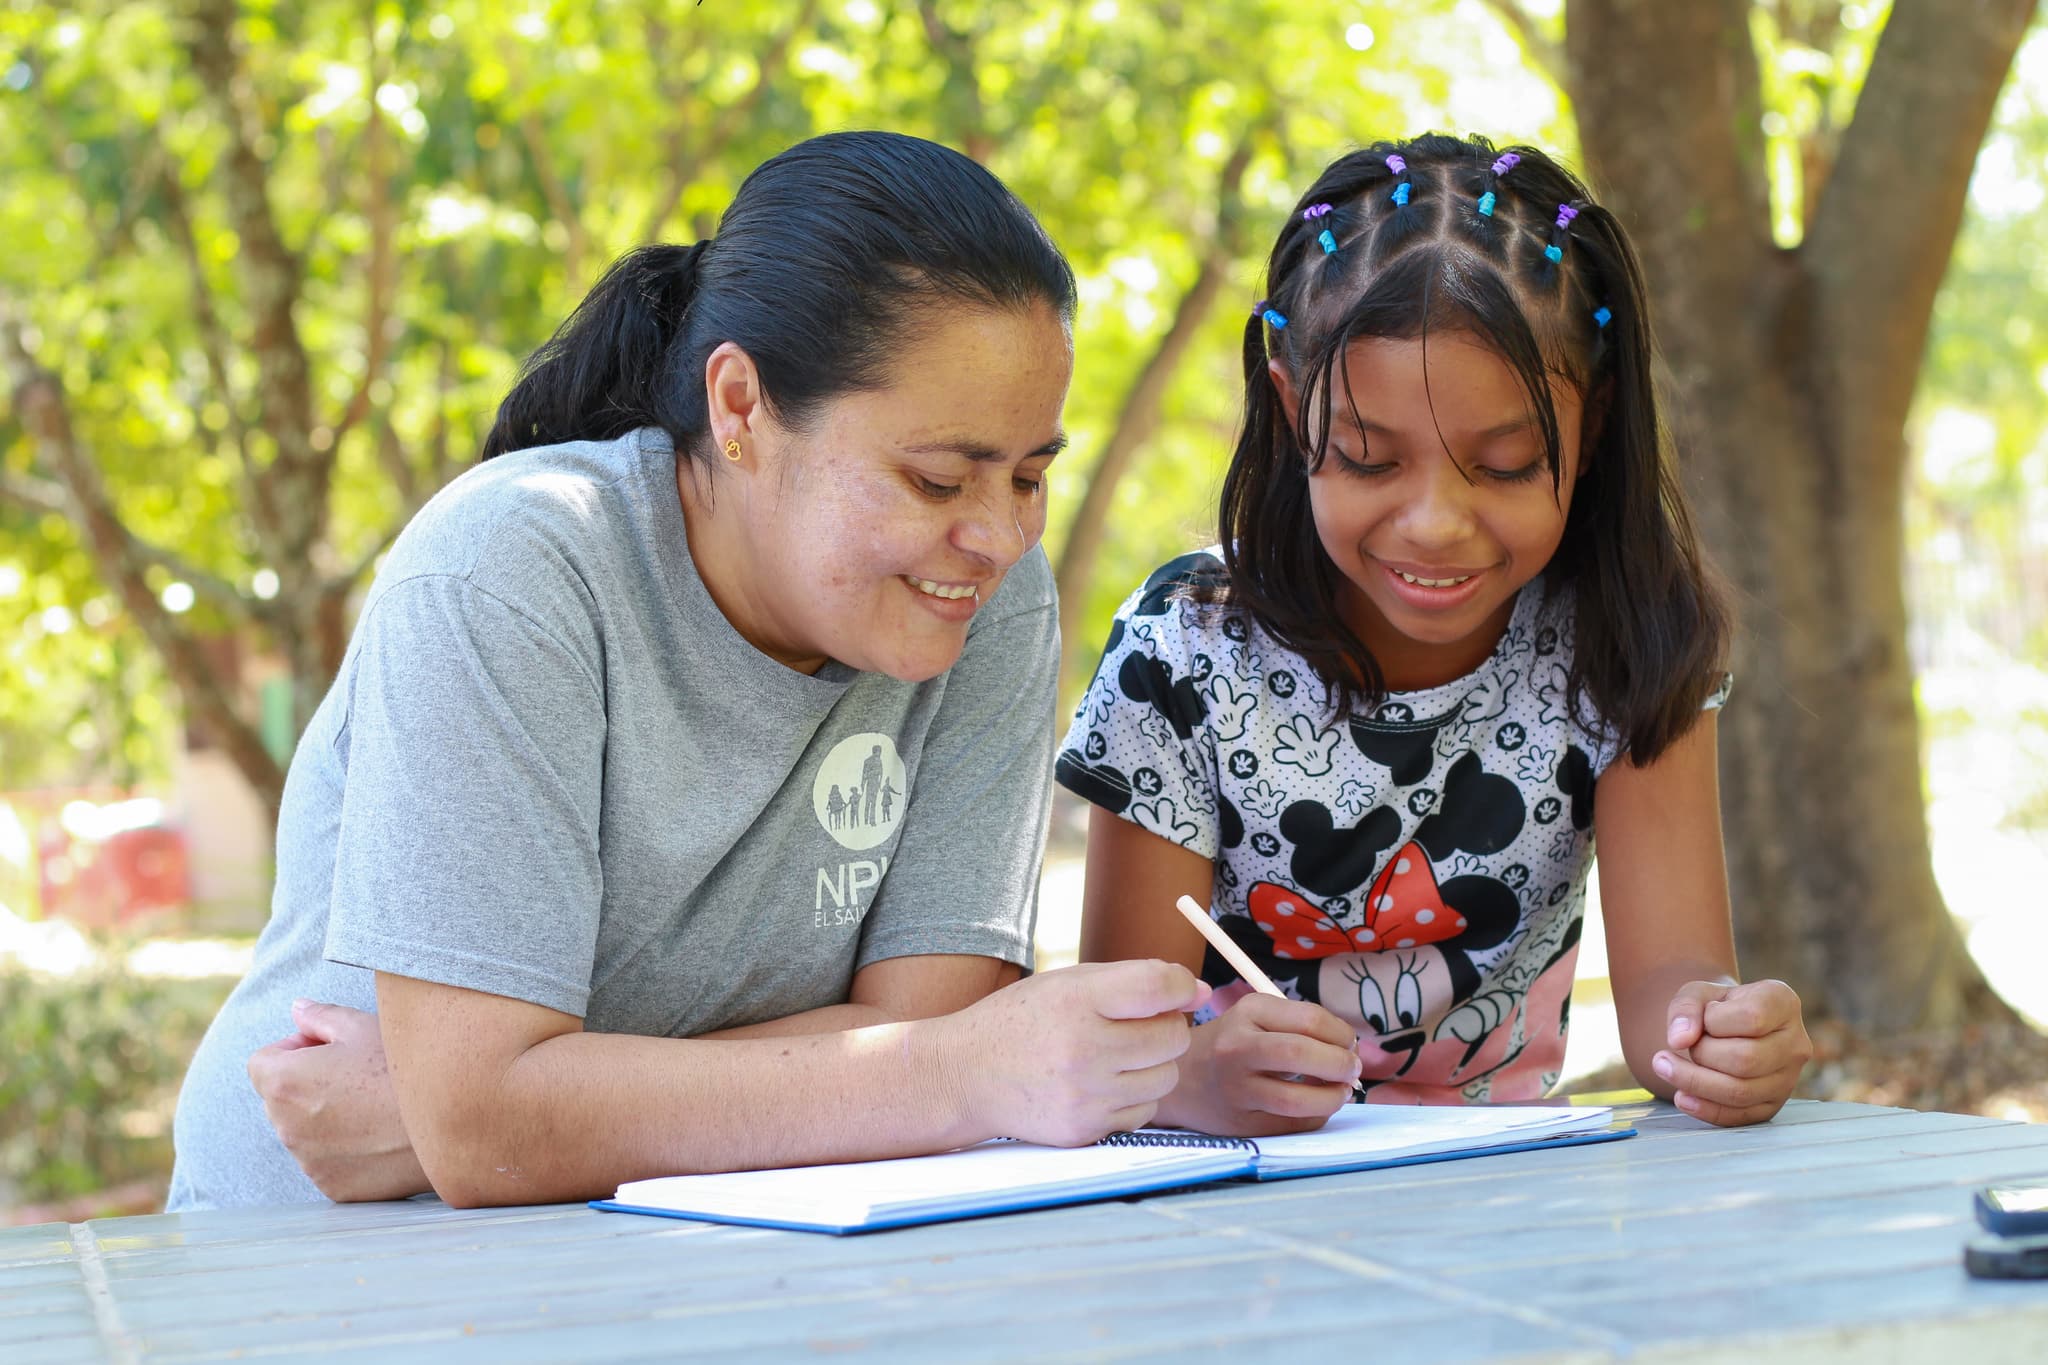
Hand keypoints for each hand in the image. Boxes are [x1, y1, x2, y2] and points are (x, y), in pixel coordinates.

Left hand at [246, 999, 431, 1201]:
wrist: (452, 1121)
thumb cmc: (407, 1067)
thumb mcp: (365, 1026)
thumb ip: (321, 1016)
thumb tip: (297, 1009)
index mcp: (284, 1082)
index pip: (262, 1062)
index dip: (294, 1050)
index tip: (330, 1050)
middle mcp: (285, 1127)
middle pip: (280, 1098)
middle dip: (306, 1084)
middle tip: (359, 1075)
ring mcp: (308, 1162)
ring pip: (304, 1132)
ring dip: (324, 1118)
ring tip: (376, 1105)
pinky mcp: (333, 1188)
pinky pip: (327, 1162)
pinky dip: (346, 1150)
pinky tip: (383, 1135)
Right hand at [946, 960, 1209, 1146]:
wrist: (966, 1075)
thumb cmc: (1023, 1021)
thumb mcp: (1068, 983)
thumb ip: (1135, 981)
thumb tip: (1201, 992)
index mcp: (1076, 1000)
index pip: (1161, 986)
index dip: (1182, 985)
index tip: (1179, 989)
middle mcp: (1083, 1049)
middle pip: (1174, 1037)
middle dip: (1168, 1027)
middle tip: (1142, 1024)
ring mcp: (1084, 1095)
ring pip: (1166, 1078)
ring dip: (1154, 1064)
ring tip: (1120, 1054)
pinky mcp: (1085, 1130)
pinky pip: (1144, 1111)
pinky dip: (1135, 1096)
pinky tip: (1104, 1082)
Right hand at [1154, 993, 1361, 1136]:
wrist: (1182, 1077)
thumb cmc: (1232, 1043)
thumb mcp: (1256, 1017)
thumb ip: (1300, 1025)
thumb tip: (1351, 1049)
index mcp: (1248, 1012)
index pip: (1310, 1020)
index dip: (1342, 1034)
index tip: (1349, 1044)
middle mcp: (1237, 1048)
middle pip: (1301, 1054)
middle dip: (1341, 1064)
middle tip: (1352, 1070)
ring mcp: (1236, 1089)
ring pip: (1298, 1100)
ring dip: (1333, 1097)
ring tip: (1341, 1092)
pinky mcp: (1239, 1123)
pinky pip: (1291, 1125)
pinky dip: (1315, 1117)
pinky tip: (1316, 1107)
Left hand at [1653, 979, 1810, 1125]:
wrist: (1725, 1029)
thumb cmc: (1715, 1006)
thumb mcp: (1696, 993)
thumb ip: (1684, 1008)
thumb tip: (1678, 1040)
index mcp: (1782, 1002)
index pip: (1752, 1017)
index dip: (1715, 1021)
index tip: (1704, 1017)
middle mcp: (1795, 1042)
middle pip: (1746, 1060)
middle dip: (1702, 1054)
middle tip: (1682, 1046)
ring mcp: (1788, 1078)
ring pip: (1742, 1092)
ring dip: (1694, 1082)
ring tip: (1665, 1067)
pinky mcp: (1772, 1105)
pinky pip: (1740, 1117)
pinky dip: (1705, 1110)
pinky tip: (1682, 1096)